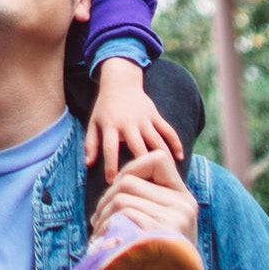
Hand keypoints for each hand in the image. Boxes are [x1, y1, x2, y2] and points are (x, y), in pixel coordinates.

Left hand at [86, 59, 183, 181]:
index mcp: (111, 125)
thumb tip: (88, 165)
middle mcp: (129, 123)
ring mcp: (144, 119)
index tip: (112, 182)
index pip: (110, 148)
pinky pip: (168, 130)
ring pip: (156, 141)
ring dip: (162, 159)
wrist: (120, 83)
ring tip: (167, 178)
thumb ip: (91, 144)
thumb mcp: (93, 123)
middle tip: (145, 186)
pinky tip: (180, 158)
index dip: (111, 166)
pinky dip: (175, 143)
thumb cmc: (105, 108)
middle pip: (137, 147)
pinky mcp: (156, 115)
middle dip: (141, 167)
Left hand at [90, 151, 208, 269]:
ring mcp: (175, 219)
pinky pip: (124, 214)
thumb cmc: (160, 266)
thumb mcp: (163, 230)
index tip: (118, 189)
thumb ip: (149, 204)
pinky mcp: (162, 233)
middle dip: (106, 197)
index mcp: (185, 200)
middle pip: (129, 180)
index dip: (132, 167)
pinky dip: (107, 227)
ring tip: (99, 235)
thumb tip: (115, 182)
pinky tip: (104, 243)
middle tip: (98, 221)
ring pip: (122, 197)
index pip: (158, 159)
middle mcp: (184, 205)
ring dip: (102, 214)